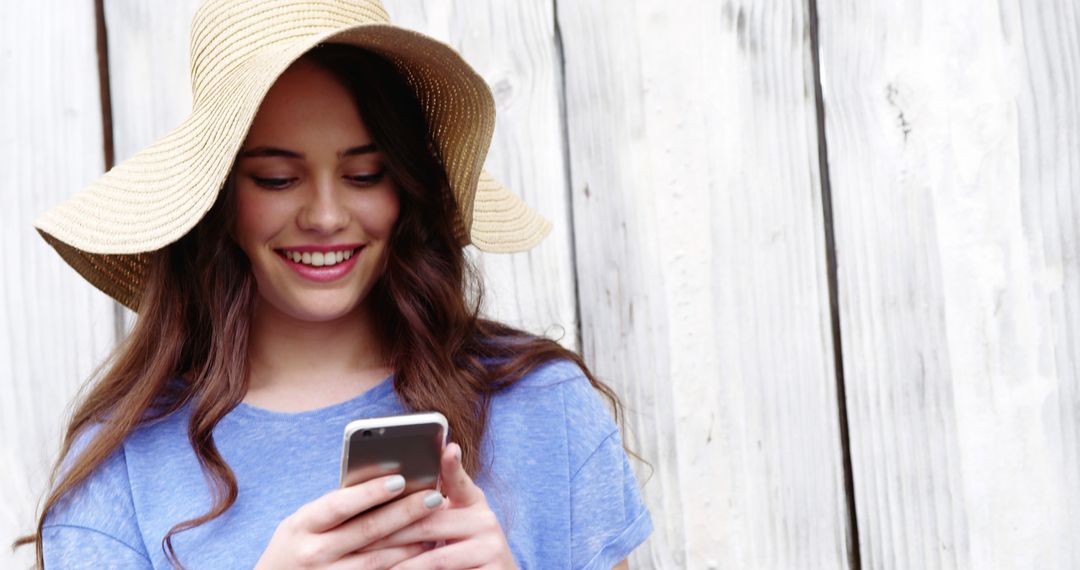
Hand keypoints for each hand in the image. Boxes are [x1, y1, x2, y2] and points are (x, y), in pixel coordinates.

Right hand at [254, 473, 444, 568]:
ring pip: (377, 559)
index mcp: (302, 526)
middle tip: (434, 497)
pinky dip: (401, 565)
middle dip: (405, 512)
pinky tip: (420, 554)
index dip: (371, 492)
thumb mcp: (305, 523)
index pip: (340, 504)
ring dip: (410, 542)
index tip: (401, 479)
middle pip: (366, 530)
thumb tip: (386, 483)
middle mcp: (313, 553)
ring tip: (435, 524)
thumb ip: (337, 508)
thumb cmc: (297, 546)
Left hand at [361, 443, 517, 568]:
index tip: (447, 447)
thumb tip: (393, 489)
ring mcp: (491, 547)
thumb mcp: (450, 526)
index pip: (460, 481)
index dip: (453, 465)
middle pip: (430, 523)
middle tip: (357, 538)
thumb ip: (428, 509)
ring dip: (399, 563)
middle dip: (390, 533)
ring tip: (371, 565)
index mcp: (473, 502)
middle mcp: (486, 520)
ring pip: (435, 557)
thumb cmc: (461, 553)